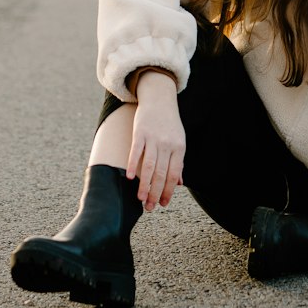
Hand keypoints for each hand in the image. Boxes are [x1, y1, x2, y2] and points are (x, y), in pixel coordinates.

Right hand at [127, 72, 185, 211]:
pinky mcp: (140, 133)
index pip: (174, 175)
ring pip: (149, 167)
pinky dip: (132, 165)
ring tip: (140, 199)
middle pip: (161, 174)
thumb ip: (178, 162)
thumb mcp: (179, 142)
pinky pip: (136, 152)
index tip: (163, 204)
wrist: (160, 99)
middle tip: (149, 208)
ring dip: (144, 185)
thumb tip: (179, 183)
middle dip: (155, 193)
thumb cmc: (170, 124)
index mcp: (179, 148)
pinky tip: (128, 178)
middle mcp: (167, 144)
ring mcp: (153, 138)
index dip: (169, 191)